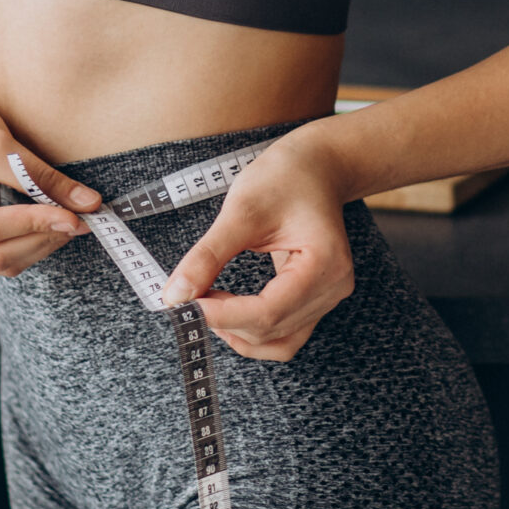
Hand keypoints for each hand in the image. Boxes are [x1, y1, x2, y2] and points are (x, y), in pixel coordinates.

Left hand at [158, 131, 353, 361]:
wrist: (317, 166)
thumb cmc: (285, 177)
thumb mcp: (241, 210)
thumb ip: (208, 255)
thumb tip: (175, 296)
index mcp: (324, 264)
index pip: (268, 311)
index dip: (222, 315)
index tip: (183, 306)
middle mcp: (333, 288)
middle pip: (271, 329)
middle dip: (224, 321)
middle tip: (186, 297)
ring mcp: (327, 297)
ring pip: (278, 342)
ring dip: (237, 332)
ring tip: (207, 303)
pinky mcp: (314, 300)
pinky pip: (283, 333)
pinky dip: (252, 330)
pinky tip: (227, 309)